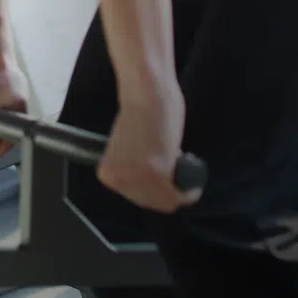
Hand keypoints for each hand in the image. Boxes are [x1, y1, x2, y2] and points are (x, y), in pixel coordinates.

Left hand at [97, 90, 200, 212]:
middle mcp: (119, 181)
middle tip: (171, 162)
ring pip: (168, 201)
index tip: (158, 164)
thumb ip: (133, 172)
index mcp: (107, 175)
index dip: (152, 182)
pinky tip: (190, 166)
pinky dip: (191, 187)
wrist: (146, 95)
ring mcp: (137, 179)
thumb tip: (149, 189)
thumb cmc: (140, 117)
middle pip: (151, 201)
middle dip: (166, 186)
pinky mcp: (157, 173)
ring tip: (178, 159)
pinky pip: (183, 195)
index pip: (134, 196)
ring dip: (179, 186)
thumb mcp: (127, 152)